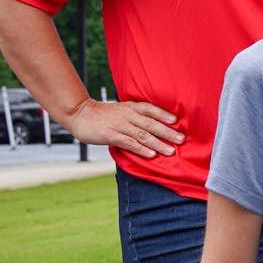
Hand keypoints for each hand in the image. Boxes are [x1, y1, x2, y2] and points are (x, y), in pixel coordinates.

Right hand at [61, 99, 183, 157]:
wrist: (81, 115)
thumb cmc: (103, 115)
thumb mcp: (121, 110)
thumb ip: (135, 115)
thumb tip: (153, 124)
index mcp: (130, 107)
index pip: (150, 109)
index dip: (163, 114)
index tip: (176, 120)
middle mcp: (127, 115)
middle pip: (150, 123)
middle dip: (167, 132)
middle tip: (181, 139)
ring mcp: (119, 125)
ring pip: (142, 135)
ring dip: (158, 144)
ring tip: (170, 151)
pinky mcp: (111, 136)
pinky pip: (129, 143)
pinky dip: (142, 149)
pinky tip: (151, 155)